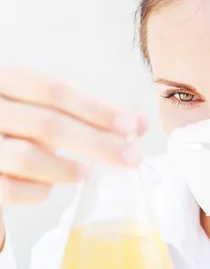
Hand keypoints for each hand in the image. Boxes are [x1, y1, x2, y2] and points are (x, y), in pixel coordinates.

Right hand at [0, 67, 147, 210]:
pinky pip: (9, 188)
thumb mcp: (42, 106)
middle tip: (131, 157)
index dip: (96, 107)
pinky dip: (37, 189)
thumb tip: (138, 122)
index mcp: (4, 79)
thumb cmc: (15, 124)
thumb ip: (86, 111)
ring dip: (65, 168)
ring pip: (27, 156)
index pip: (54, 88)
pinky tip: (50, 187)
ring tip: (86, 174)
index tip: (132, 125)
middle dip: (97, 142)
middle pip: (48, 123)